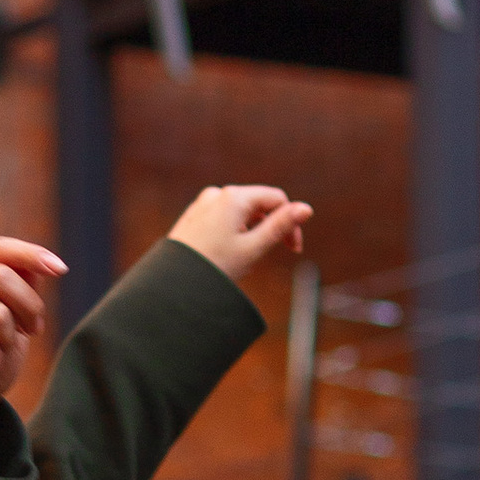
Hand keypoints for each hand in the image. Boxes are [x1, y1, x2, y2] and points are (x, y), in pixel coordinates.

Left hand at [167, 184, 310, 287]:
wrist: (172, 284)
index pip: (276, 199)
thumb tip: (306, 208)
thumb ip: (281, 227)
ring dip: (251, 233)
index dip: (290, 222)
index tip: (293, 250)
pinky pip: (222, 220)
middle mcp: (218, 194)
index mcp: (235, 197)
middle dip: (269, 228)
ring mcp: (203, 204)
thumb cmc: (214, 267)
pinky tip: (227, 257)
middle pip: (258, 205)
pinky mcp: (193, 217)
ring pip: (240, 214)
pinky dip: (233, 235)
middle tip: (271, 257)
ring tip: (245, 261)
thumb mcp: (253, 248)